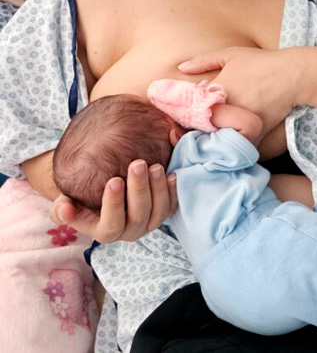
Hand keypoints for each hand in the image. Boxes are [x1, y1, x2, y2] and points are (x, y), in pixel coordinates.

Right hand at [49, 161, 177, 242]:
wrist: (104, 194)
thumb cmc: (82, 201)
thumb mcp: (66, 205)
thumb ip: (62, 209)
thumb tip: (66, 210)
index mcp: (106, 232)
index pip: (112, 224)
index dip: (114, 204)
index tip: (114, 180)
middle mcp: (131, 231)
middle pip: (139, 214)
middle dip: (139, 189)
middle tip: (138, 164)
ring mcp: (150, 222)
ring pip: (159, 210)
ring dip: (158, 188)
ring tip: (155, 167)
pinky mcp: (164, 211)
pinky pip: (173, 204)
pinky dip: (174, 190)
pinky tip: (173, 173)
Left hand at [178, 47, 300, 134]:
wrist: (293, 75)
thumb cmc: (261, 63)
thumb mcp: (231, 54)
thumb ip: (203, 60)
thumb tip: (181, 67)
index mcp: (214, 92)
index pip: (190, 108)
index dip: (187, 111)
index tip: (187, 112)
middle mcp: (225, 110)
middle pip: (201, 125)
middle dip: (198, 126)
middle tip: (196, 126)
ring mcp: (239, 123)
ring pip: (218, 138)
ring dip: (214, 138)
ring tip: (212, 135)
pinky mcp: (254, 133)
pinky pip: (237, 144)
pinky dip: (233, 144)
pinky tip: (231, 139)